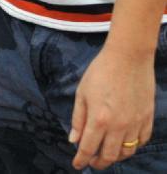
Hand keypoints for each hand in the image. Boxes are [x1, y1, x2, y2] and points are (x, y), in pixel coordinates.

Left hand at [69, 44, 154, 169]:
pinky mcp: (147, 118)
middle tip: (92, 162)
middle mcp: (118, 126)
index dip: (82, 160)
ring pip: (127, 152)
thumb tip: (74, 140)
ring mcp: (135, 123)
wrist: (128, 57)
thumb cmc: (101, 71)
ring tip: (108, 153)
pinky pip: (141, 141)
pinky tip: (125, 141)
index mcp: (99, 119)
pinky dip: (133, 146)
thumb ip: (78, 118)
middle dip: (99, 162)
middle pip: (109, 156)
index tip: (77, 165)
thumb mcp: (82, 92)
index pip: (89, 148)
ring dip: (116, 157)